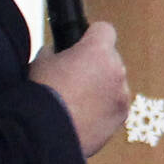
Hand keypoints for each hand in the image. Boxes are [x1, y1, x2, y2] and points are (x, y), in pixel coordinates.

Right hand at [29, 24, 130, 157]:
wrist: (46, 133)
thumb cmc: (43, 94)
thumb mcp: (41, 62)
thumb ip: (55, 52)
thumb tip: (58, 54)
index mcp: (98, 51)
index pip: (105, 30)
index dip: (91, 36)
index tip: (81, 45)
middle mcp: (116, 70)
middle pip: (111, 59)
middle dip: (97, 65)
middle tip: (75, 78)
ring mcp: (122, 95)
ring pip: (115, 84)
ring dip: (102, 88)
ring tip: (78, 102)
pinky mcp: (121, 117)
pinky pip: (115, 106)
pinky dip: (104, 109)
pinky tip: (84, 116)